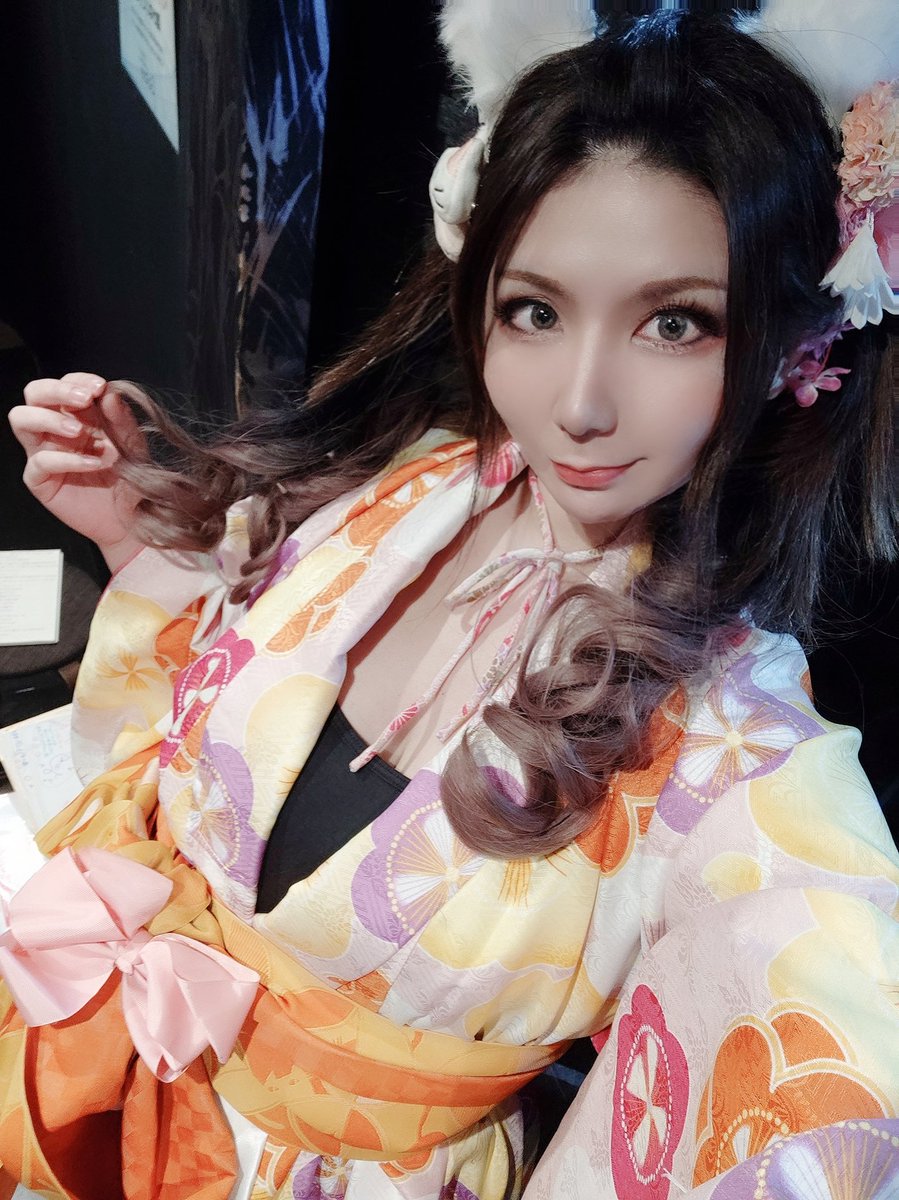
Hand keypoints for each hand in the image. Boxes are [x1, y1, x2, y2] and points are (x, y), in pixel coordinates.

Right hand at [10, 372, 145, 569]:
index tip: (99, 386)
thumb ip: (121, 419)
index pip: (65, 384)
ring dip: (50, 418)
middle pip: (35, 393)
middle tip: (84, 399)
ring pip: (22, 418)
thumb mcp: (132, 445)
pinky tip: (92, 463)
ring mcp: (43, 451)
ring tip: (80, 433)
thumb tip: (109, 392)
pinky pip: (40, 460)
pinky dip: (67, 459)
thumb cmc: (129, 479)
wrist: (130, 518)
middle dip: (57, 390)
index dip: (78, 380)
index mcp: (77, 414)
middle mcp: (55, 428)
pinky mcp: (39, 478)